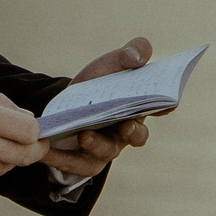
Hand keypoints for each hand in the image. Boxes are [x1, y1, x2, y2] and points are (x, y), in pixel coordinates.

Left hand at [42, 38, 155, 179]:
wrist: (68, 105)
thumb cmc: (97, 84)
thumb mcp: (112, 62)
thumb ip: (132, 51)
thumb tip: (136, 58)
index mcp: (141, 106)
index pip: (162, 107)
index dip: (166, 104)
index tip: (168, 101)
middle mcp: (129, 130)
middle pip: (138, 136)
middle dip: (133, 131)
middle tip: (125, 124)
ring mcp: (108, 148)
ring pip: (108, 152)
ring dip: (97, 144)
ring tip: (83, 134)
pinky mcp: (86, 162)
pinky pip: (77, 165)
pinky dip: (62, 158)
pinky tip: (48, 149)